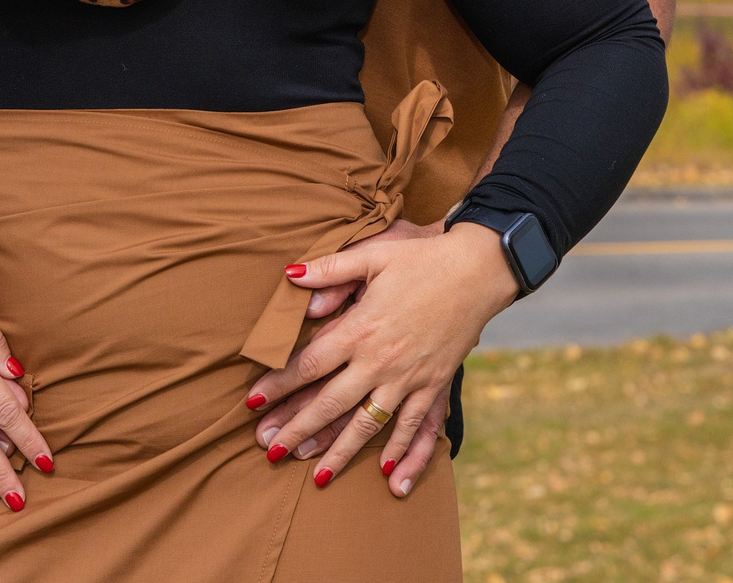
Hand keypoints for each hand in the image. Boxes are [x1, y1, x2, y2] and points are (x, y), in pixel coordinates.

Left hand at [242, 224, 518, 494]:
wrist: (479, 269)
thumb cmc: (422, 258)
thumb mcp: (373, 254)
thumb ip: (329, 269)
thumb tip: (288, 276)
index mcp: (361, 328)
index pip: (310, 364)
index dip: (280, 383)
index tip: (253, 402)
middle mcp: (381, 360)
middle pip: (331, 403)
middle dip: (298, 429)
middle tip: (271, 451)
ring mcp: (409, 377)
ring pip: (368, 424)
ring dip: (341, 451)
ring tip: (316, 477)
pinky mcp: (435, 383)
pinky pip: (415, 426)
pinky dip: (402, 452)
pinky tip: (387, 475)